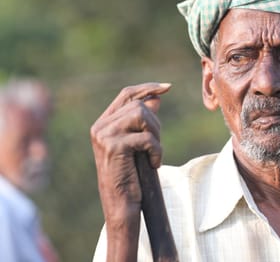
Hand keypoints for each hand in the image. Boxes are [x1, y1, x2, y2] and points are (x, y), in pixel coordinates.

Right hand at [90, 82, 170, 259]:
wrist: (122, 204)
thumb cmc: (132, 175)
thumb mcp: (140, 143)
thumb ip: (144, 121)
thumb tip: (156, 98)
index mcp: (104, 123)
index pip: (126, 94)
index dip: (147, 88)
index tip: (168, 87)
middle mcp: (99, 127)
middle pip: (138, 105)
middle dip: (155, 123)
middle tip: (156, 146)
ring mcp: (104, 136)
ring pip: (141, 115)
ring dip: (156, 135)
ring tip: (154, 153)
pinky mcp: (113, 146)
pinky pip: (146, 137)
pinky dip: (157, 150)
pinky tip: (154, 163)